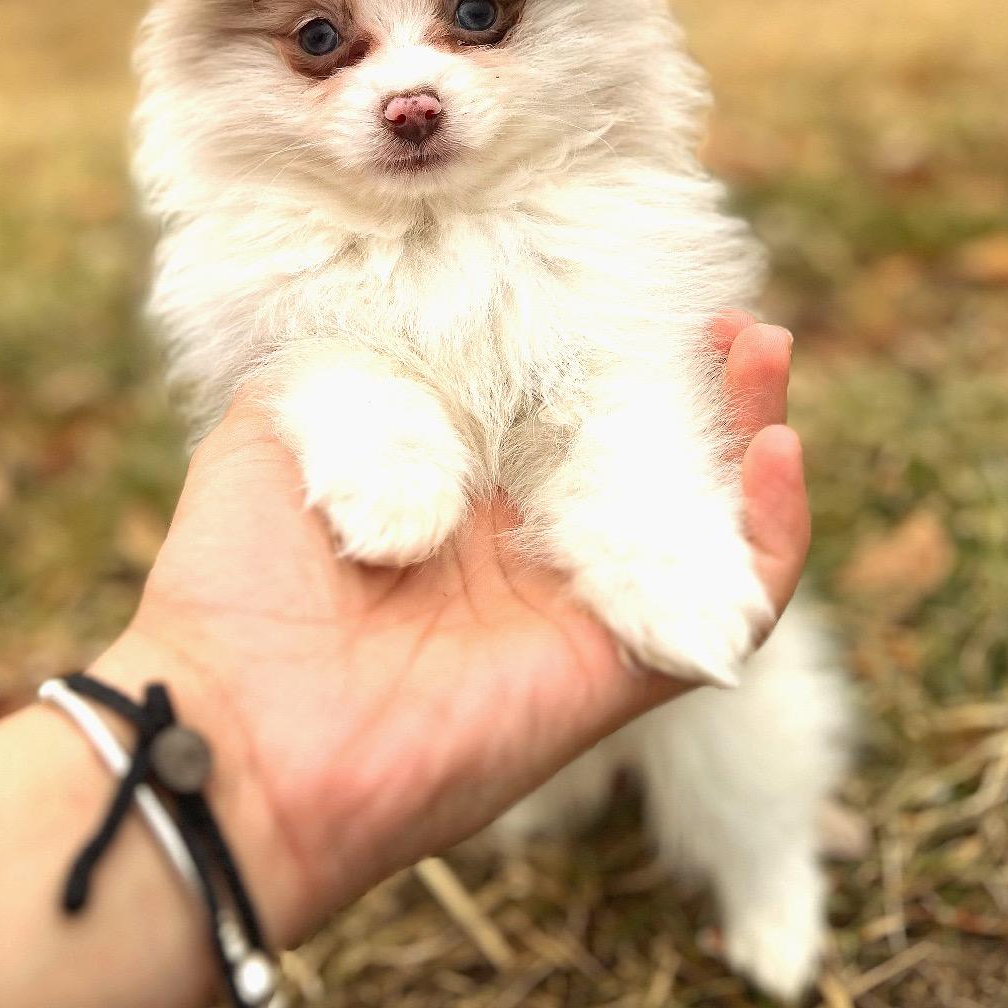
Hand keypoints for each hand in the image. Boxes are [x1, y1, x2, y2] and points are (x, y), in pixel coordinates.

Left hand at [100, 313, 808, 943]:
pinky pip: (727, 609)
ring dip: (747, 438)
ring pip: (700, 520)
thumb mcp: (281, 425)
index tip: (631, 280)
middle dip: (692, 383)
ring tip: (764, 352)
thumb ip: (354, 364)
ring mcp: (576, 609)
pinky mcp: (615, 671)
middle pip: (644, 455)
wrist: (231, 727)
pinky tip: (777, 454)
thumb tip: (442, 320)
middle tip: (726, 311)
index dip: (603, 348)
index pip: (558, 408)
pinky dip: (771, 536)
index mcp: (451, 492)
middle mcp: (524, 549)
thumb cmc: (235, 578)